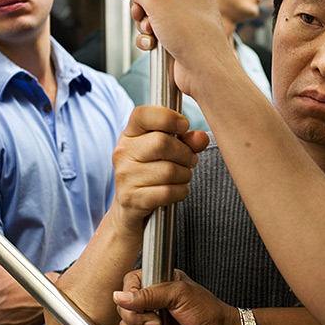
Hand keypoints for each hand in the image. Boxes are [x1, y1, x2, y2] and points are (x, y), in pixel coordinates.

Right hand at [107, 0, 239, 98]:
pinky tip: (153, 43)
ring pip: (151, 9)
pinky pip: (154, 29)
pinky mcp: (178, 35)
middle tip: (140, 9)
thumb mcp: (157, 2)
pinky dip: (149, 36)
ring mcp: (184, 16)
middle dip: (140, 0)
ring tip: (151, 29)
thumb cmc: (194, 36)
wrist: (206, 72)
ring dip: (144, 20)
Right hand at [109, 106, 208, 235]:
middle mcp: (123, 152)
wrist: (130, 209)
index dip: (168, 117)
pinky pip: (167, 192)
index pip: (143, 114)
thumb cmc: (152, 173)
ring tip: (183, 176)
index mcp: (129, 134)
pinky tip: (178, 190)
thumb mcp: (167, 152)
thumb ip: (186, 141)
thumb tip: (202, 137)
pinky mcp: (131, 199)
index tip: (183, 126)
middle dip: (185, 153)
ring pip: (169, 170)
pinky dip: (181, 191)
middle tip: (190, 160)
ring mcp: (124, 176)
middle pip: (162, 142)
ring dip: (185, 175)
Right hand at [113, 268, 240, 324]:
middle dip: (135, 320)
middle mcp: (155, 301)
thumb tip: (120, 296)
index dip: (129, 297)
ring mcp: (154, 321)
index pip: (130, 283)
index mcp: (162, 283)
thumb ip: (149, 295)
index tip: (139, 306)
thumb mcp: (181, 296)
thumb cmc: (211, 314)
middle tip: (156, 324)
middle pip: (125, 308)